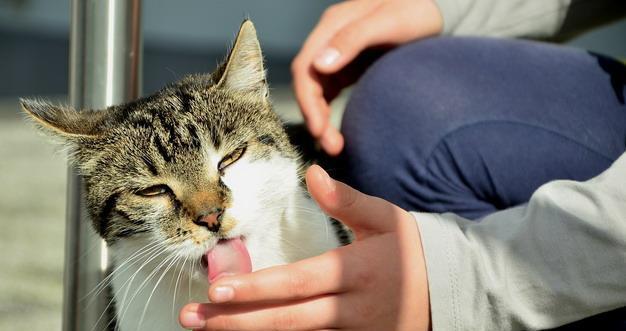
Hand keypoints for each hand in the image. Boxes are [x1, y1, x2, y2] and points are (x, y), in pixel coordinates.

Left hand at [179, 165, 429, 329]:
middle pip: (289, 319)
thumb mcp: (386, 218)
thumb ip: (347, 199)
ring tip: (205, 327)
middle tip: (194, 316)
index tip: (218, 288)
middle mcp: (352, 310)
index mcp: (358, 272)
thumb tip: (311, 172)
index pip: (300, 282)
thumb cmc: (410, 252)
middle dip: (238, 320)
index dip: (259, 288)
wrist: (446, 294)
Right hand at [292, 0, 442, 154]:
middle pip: (309, 83)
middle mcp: (330, 40)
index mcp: (332, 26)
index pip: (305, 67)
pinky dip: (329, 113)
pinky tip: (338, 132)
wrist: (438, 10)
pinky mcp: (349, 67)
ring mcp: (339, 55)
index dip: (307, 100)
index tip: (318, 129)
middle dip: (314, 116)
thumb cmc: (416, 11)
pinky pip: (330, 94)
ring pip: (318, 92)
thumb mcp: (388, 22)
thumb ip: (352, 39)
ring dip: (321, 119)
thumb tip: (320, 66)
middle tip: (331, 146)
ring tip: (335, 146)